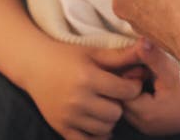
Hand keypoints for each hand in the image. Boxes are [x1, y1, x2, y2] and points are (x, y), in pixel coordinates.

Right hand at [24, 42, 142, 139]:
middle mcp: (77, 99)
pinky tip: (96, 121)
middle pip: (116, 113)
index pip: (126, 92)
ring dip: (109, 119)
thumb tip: (146, 48)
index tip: (129, 82)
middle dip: (120, 104)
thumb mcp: (94, 52)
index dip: (133, 87)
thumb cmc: (67, 55)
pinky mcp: (60, 128)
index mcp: (88, 77)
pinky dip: (96, 135)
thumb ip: (121, 55)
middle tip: (114, 95)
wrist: (34, 65)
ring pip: (105, 128)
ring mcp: (68, 116)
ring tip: (103, 105)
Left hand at [122, 39, 179, 135]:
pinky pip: (139, 109)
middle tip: (146, 70)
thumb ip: (154, 57)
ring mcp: (148, 126)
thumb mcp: (173, 72)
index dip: (128, 75)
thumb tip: (141, 40)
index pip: (120, 92)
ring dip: (137, 89)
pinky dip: (144, 96)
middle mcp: (142, 124)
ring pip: (131, 104)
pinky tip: (156, 86)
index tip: (141, 66)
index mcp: (144, 113)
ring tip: (152, 77)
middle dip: (131, 82)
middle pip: (123, 99)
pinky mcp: (153, 125)